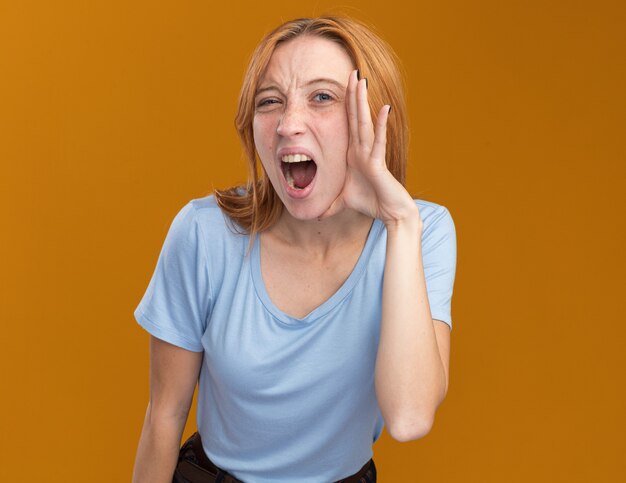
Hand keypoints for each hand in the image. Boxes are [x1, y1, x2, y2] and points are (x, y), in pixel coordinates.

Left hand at [322, 70, 420, 226]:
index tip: (343, 85)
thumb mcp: (342, 202)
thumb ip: (329, 205)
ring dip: (363, 102)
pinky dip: (380, 125)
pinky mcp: (379, 164)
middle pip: (356, 117)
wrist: (390, 214)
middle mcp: (363, 150)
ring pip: (365, 124)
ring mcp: (371, 154)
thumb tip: (315, 215)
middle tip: (352, 72)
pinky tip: (383, 108)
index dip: (346, 104)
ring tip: (362, 81)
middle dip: (353, 95)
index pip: (348, 124)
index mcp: (354, 154)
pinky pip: (379, 142)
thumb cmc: (370, 203)